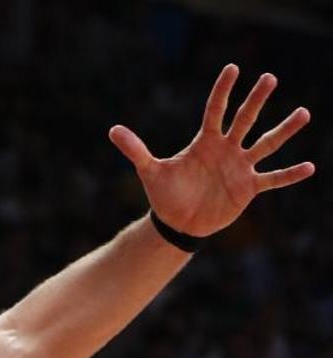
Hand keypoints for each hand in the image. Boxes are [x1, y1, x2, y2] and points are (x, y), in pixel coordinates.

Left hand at [110, 64, 314, 236]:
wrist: (177, 223)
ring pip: (266, 143)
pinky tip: (310, 167)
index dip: (223, 90)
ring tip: (303, 113)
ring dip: (284, 130)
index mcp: (205, 141)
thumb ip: (136, 150)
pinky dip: (290, 175)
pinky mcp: (248, 187)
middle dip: (256, 99)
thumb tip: (112, 130)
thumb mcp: (150, 170)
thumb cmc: (165, 194)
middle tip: (269, 78)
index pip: (215, 110)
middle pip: (244, 119)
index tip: (233, 68)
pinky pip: (273, 178)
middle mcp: (226, 149)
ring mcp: (240, 166)